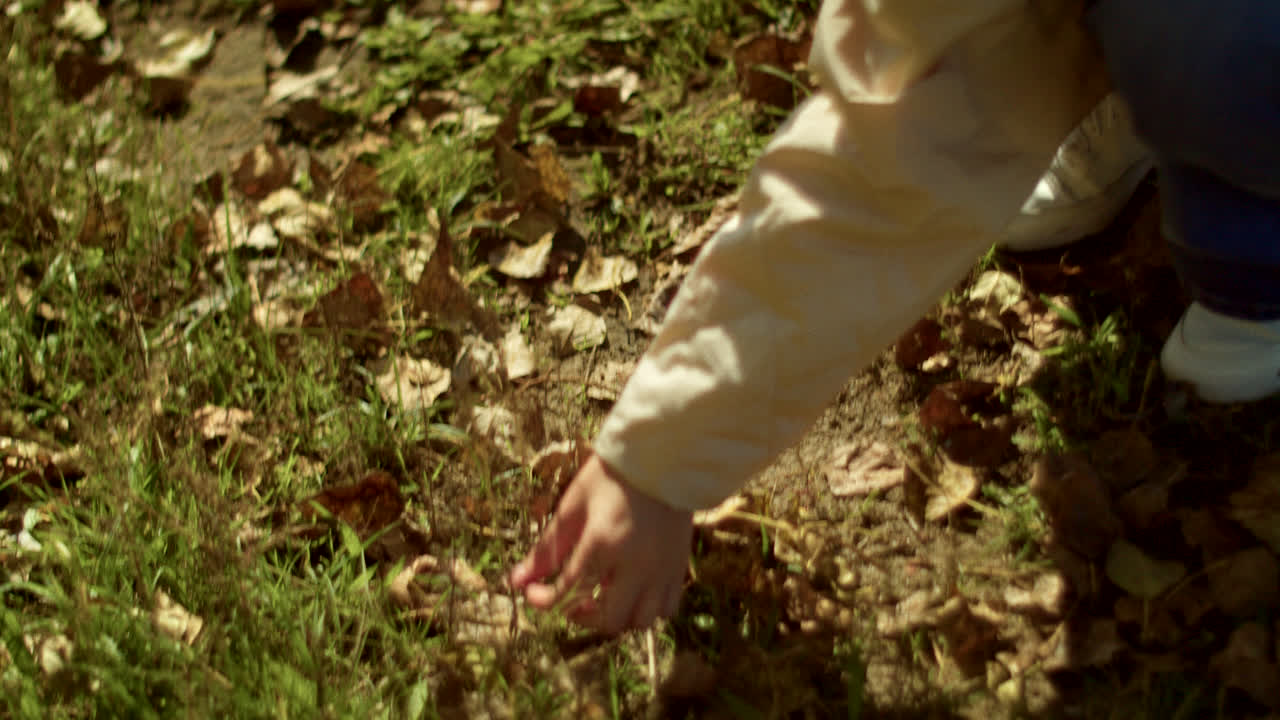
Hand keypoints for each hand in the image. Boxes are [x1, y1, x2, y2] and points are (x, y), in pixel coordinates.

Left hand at [509, 454, 692, 633]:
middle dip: (581, 616)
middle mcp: (635, 564)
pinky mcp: (679, 567)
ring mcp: (661, 569)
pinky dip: (646, 609)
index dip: (542, 600)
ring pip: (640, 621)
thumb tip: (515, 581)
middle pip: (609, 619)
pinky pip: (666, 609)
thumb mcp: (573, 506)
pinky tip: (631, 591)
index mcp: (602, 543)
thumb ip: (547, 548)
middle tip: (571, 598)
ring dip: (616, 616)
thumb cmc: (611, 475)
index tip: (532, 592)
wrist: (663, 456)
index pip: (567, 592)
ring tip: (603, 596)